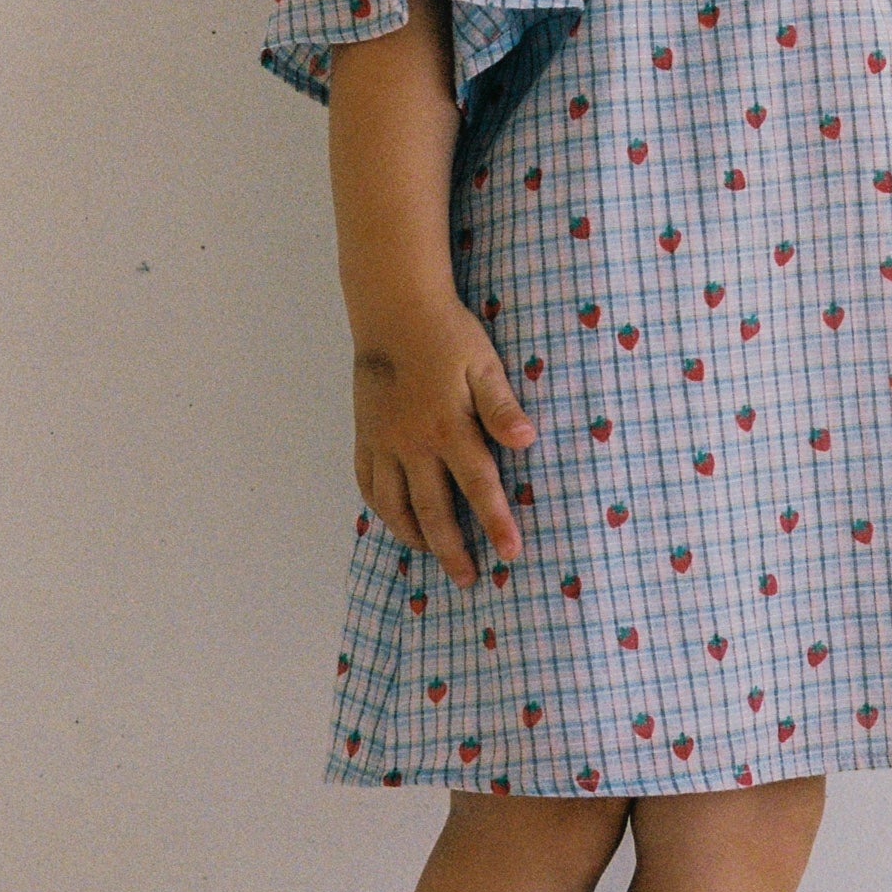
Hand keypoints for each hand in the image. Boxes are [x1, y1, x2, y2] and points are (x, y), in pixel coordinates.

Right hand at [350, 298, 536, 586]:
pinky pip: (369, 484)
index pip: (478, 486)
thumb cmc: (448, 336)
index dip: (495, 522)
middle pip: (433, 510)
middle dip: (452, 550)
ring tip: (432, 556)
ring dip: (415, 536)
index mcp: (448, 428)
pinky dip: (382, 509)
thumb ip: (502, 406)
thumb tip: (526, 440)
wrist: (394, 312)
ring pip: (395, 505)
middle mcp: (413, 444)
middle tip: (467, 580)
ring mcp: (384, 443)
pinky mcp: (365, 436)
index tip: (511, 553)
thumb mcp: (484, 364)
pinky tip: (396, 521)